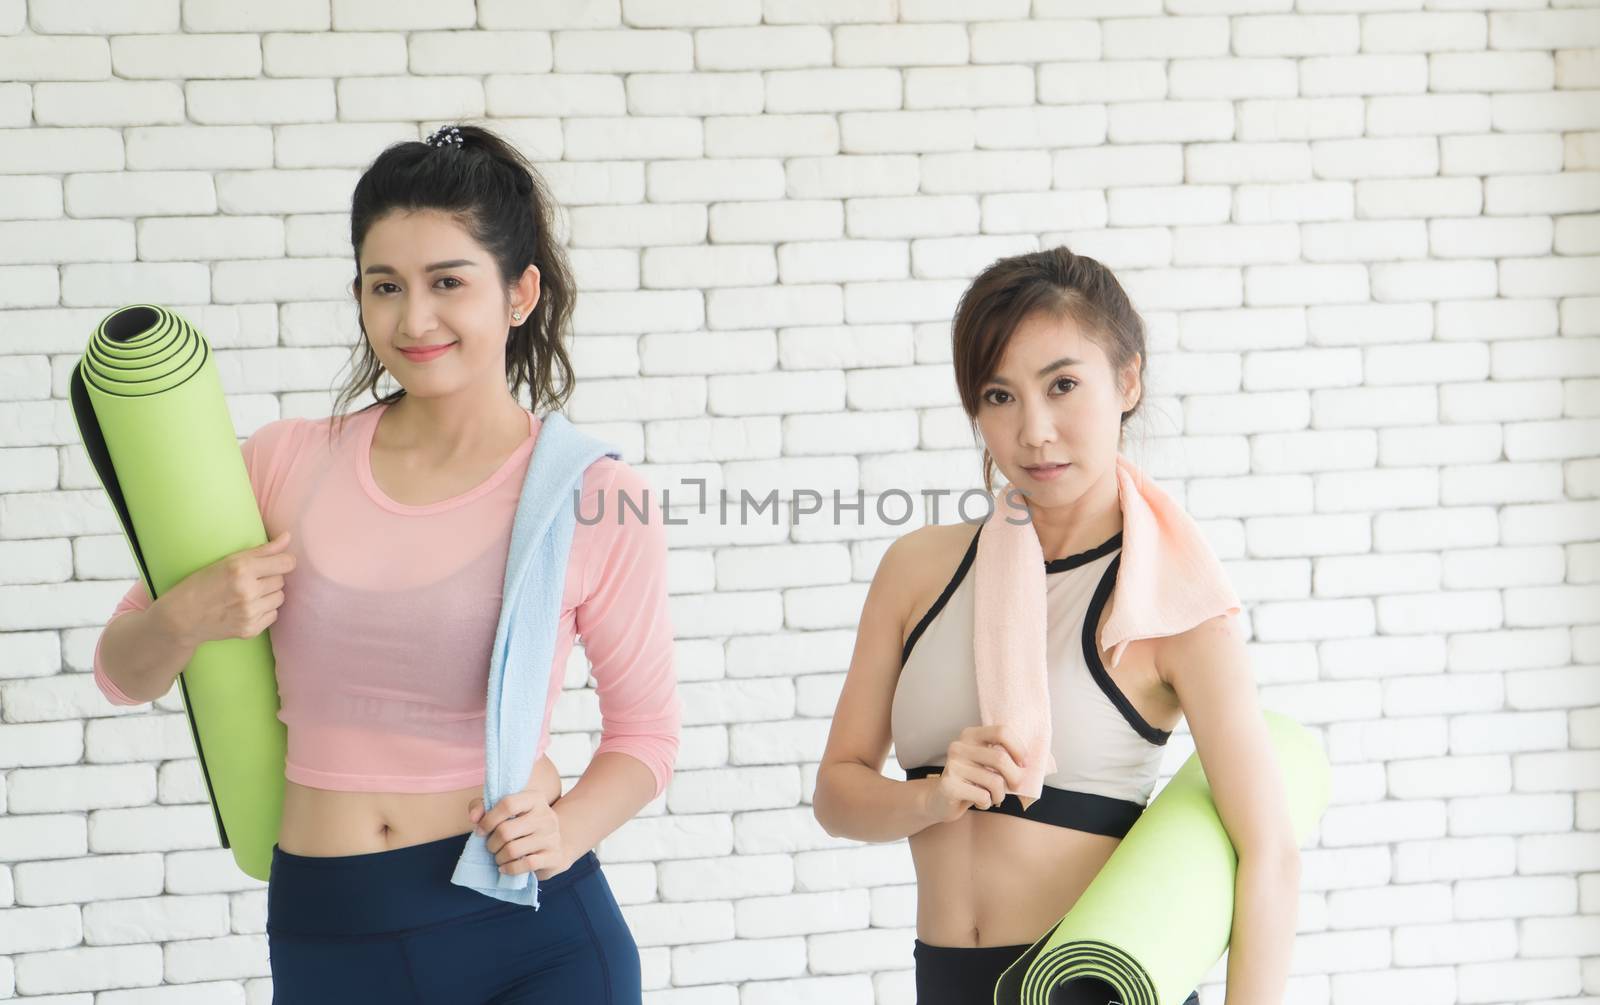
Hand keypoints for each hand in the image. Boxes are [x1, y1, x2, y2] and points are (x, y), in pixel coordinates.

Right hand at [165, 530, 295, 646]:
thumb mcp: (228, 561)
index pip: (286, 563)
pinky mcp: (250, 629)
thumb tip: (288, 537)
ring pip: (280, 597)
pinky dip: (264, 610)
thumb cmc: (202, 584)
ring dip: (269, 594)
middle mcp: (247, 591)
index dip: (284, 561)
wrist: (181, 618)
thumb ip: (263, 550)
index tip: (277, 562)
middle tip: (251, 579)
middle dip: (270, 578)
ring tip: (248, 593)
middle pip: (281, 580)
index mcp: (241, 569)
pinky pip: (273, 614)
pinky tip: (246, 607)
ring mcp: (249, 612)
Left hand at [468, 787, 572, 880]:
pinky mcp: (555, 856)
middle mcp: (546, 815)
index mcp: (535, 798)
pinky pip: (526, 864)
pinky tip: (505, 868)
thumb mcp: (503, 812)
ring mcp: (552, 836)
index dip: (489, 819)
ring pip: (513, 850)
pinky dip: (510, 868)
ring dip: (499, 857)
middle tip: (491, 847)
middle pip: (506, 830)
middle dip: (491, 843)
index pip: (508, 804)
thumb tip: (474, 818)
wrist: (554, 845)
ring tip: (499, 857)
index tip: (480, 831)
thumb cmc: (521, 826)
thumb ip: (482, 807)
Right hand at [920, 723, 1028, 824]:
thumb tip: (1037, 763)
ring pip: (994, 781)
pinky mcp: (949, 785)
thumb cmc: (972, 781)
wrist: (940, 800)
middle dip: (1015, 777)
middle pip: (1000, 758)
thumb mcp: (987, 764)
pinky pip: (983, 796)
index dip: (1018, 748)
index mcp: (971, 735)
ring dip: (1000, 795)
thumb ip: (1006, 757)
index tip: (1023, 763)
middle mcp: (959, 746)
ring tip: (993, 797)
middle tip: (1014, 787)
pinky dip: (987, 803)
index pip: (1001, 731)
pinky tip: (979, 802)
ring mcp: (952, 765)